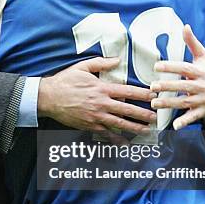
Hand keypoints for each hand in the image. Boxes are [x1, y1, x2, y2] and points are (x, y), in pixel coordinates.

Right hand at [38, 57, 156, 135]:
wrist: (49, 97)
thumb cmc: (65, 81)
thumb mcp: (82, 67)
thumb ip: (101, 63)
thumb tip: (117, 60)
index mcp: (102, 88)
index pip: (127, 91)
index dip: (142, 94)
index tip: (153, 95)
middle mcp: (101, 103)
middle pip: (127, 109)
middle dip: (143, 114)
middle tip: (155, 117)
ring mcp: (96, 116)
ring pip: (120, 123)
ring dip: (135, 127)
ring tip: (147, 130)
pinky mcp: (90, 125)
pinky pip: (106, 134)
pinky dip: (117, 139)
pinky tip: (126, 143)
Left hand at [150, 24, 204, 130]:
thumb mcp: (203, 57)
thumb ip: (192, 42)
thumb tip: (185, 26)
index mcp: (199, 71)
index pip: (184, 68)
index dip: (171, 67)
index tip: (156, 66)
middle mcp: (200, 86)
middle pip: (183, 86)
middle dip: (167, 87)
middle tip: (152, 86)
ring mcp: (202, 99)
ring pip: (184, 102)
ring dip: (169, 104)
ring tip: (154, 103)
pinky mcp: (202, 111)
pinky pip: (193, 117)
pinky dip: (185, 122)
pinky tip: (174, 126)